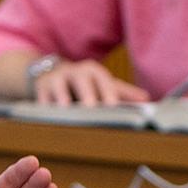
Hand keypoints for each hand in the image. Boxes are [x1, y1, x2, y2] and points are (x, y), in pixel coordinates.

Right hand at [35, 59, 149, 105]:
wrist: (53, 74)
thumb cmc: (84, 84)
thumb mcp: (103, 85)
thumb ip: (123, 93)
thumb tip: (146, 100)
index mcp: (93, 70)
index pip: (103, 80)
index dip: (108, 92)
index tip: (113, 106)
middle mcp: (75, 71)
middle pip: (81, 80)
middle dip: (86, 93)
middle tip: (91, 108)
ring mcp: (56, 78)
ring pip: (59, 87)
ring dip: (62, 98)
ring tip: (65, 110)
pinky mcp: (41, 88)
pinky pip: (42, 98)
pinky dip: (44, 106)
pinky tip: (47, 116)